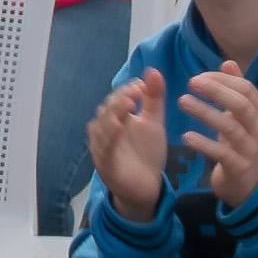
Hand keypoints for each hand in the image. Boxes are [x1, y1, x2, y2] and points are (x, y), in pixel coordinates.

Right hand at [87, 64, 173, 218]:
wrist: (146, 187)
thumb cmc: (147, 153)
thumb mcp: (154, 122)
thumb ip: (153, 98)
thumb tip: (153, 70)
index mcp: (115, 119)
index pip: (116, 99)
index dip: (126, 90)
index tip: (142, 85)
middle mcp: (105, 131)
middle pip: (106, 111)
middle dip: (120, 99)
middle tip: (136, 91)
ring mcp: (103, 148)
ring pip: (102, 128)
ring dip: (114, 114)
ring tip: (128, 103)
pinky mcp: (106, 165)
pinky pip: (105, 149)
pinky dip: (110, 137)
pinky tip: (119, 126)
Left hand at [176, 63, 257, 213]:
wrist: (248, 184)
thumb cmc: (240, 144)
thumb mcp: (240, 117)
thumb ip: (236, 90)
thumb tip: (228, 62)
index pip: (246, 89)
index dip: (223, 80)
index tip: (199, 76)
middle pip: (241, 105)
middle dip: (217, 91)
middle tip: (192, 82)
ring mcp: (250, 149)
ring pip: (230, 128)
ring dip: (205, 113)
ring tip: (183, 101)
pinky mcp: (238, 167)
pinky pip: (222, 154)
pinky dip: (204, 144)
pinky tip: (186, 136)